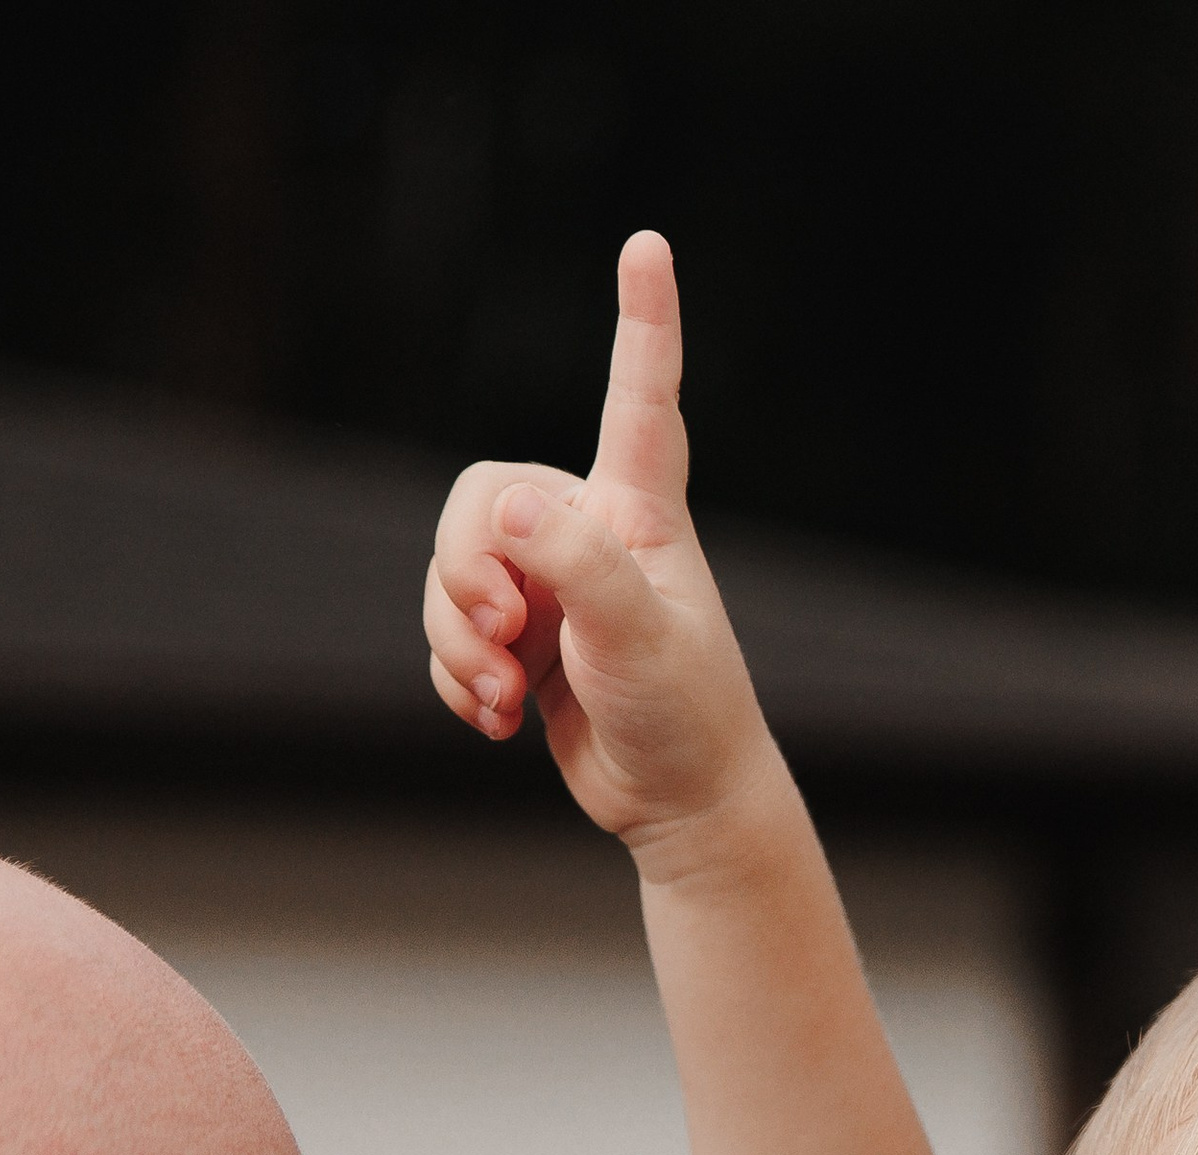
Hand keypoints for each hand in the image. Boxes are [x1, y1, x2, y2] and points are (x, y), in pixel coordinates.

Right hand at [422, 231, 779, 866]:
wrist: (682, 804)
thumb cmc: (685, 716)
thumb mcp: (638, 639)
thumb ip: (579, 568)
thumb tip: (508, 508)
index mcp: (640, 515)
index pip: (640, 400)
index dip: (643, 323)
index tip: (649, 245)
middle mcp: (592, 535)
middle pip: (480, 500)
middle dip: (467, 573)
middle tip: (507, 633)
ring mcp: (553, 588)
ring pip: (452, 573)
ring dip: (459, 640)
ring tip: (505, 698)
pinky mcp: (525, 641)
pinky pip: (450, 634)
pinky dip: (457, 678)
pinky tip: (495, 720)